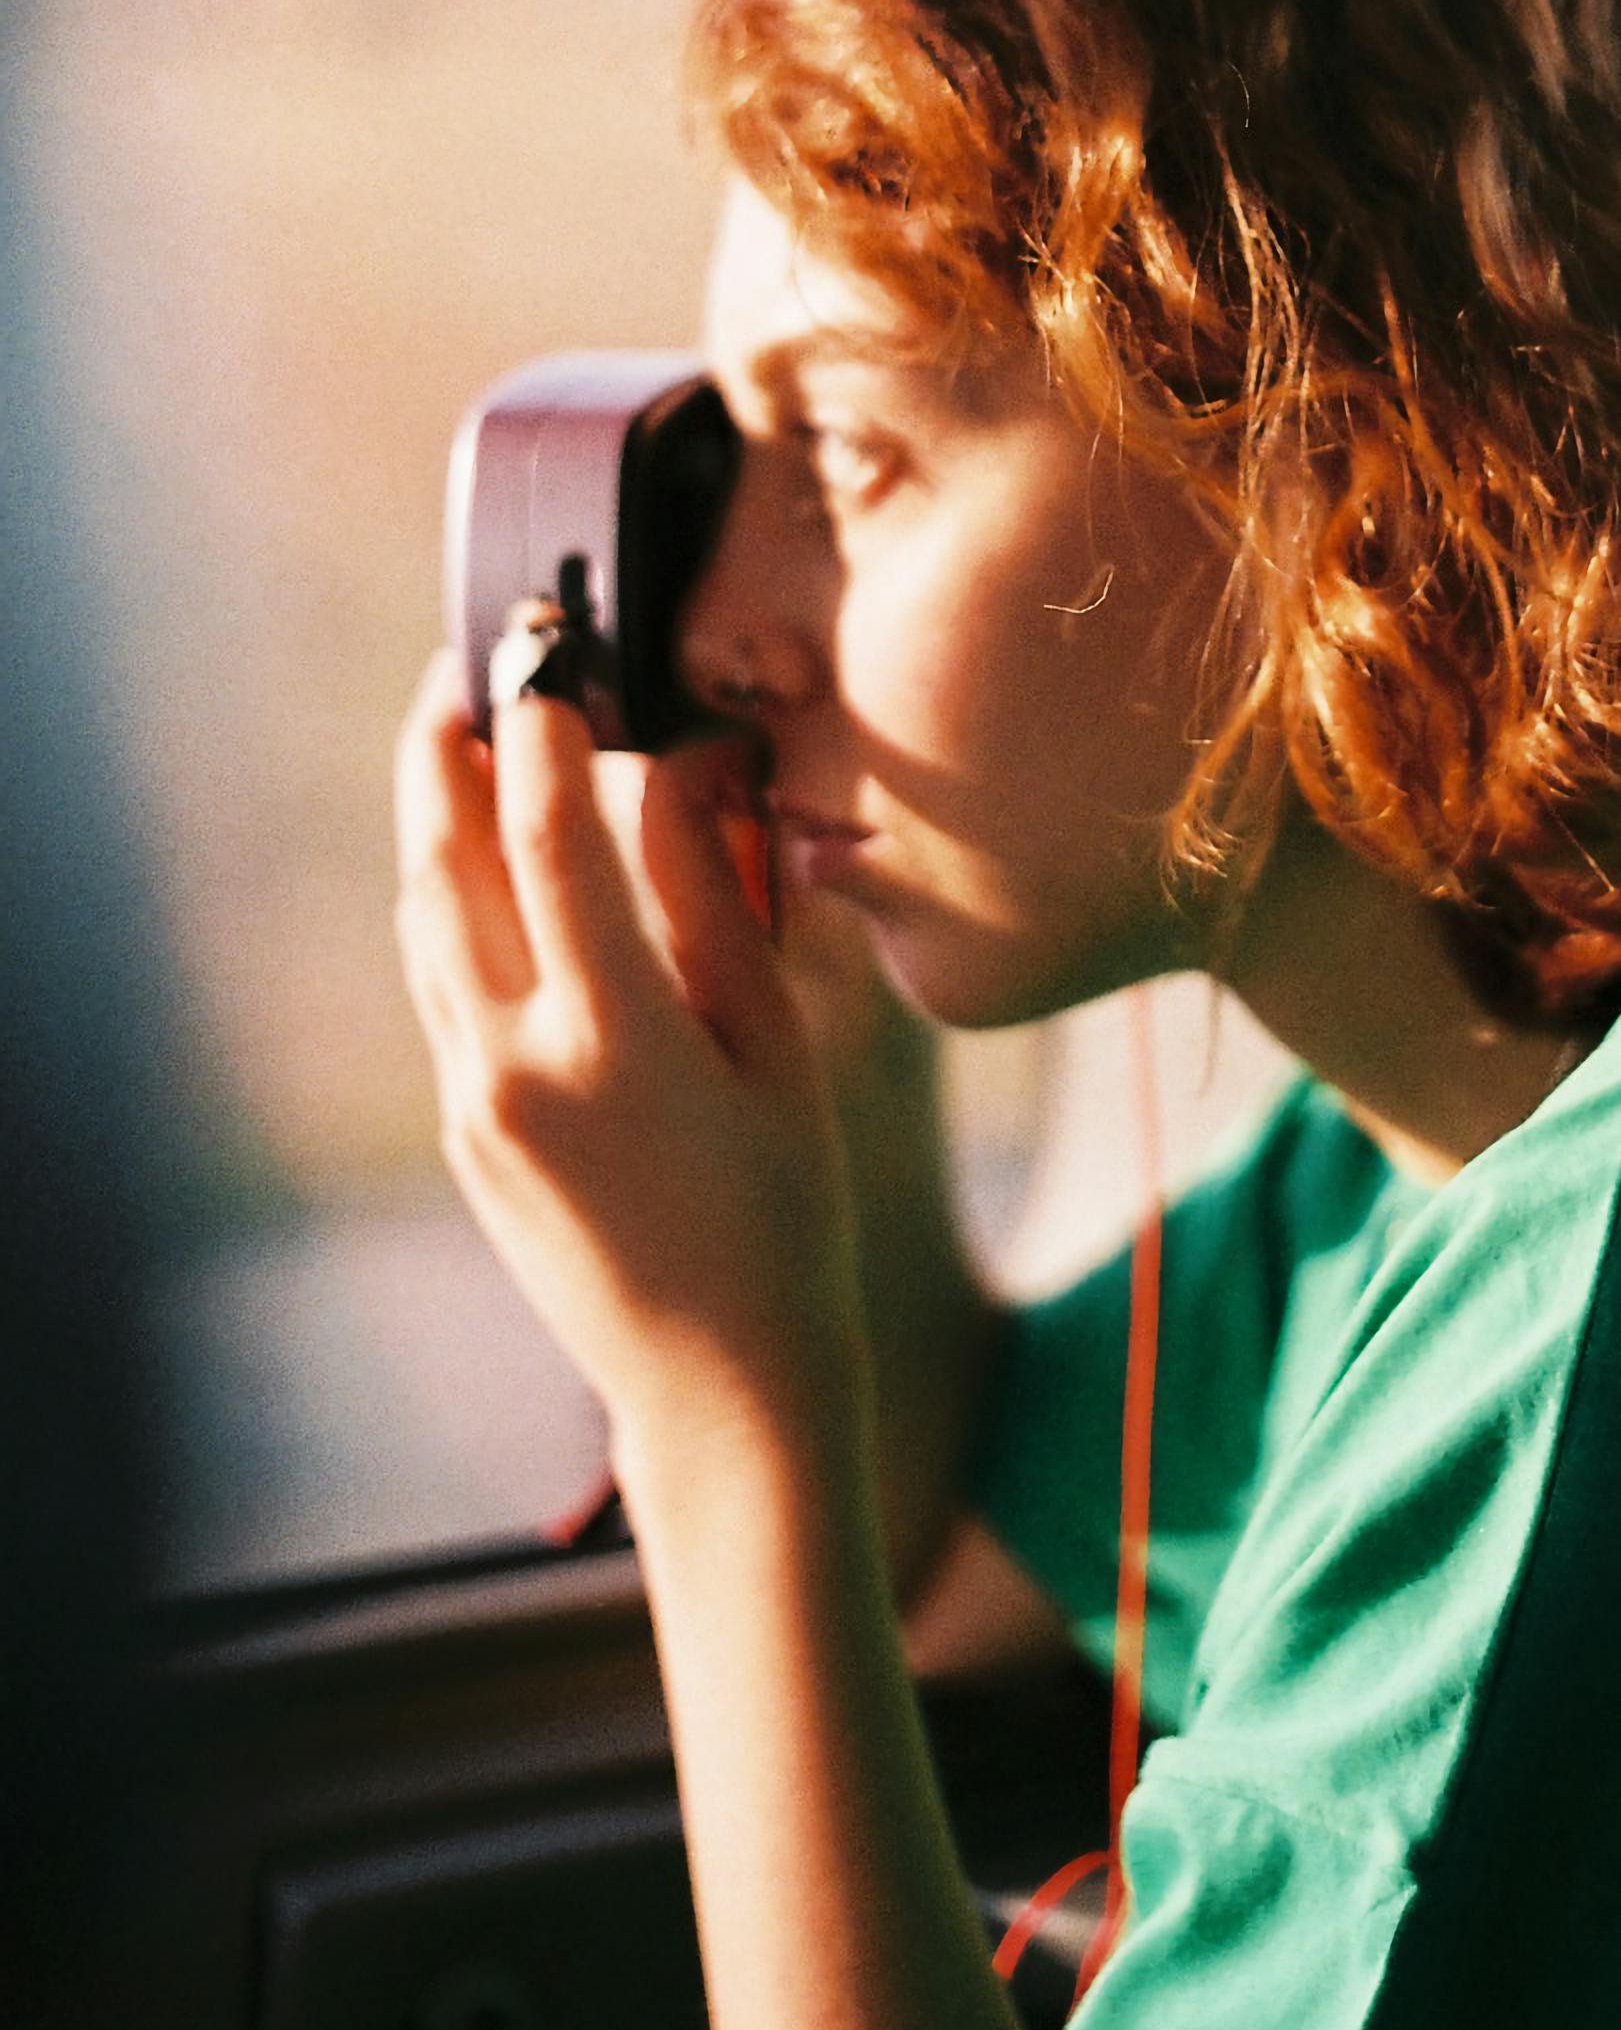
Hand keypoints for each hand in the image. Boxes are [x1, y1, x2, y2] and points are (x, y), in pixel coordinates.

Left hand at [393, 648, 867, 1468]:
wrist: (718, 1381)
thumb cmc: (786, 1208)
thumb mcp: (781, 1044)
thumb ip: (718, 899)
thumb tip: (682, 769)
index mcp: (611, 1037)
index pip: (548, 836)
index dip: (546, 726)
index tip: (554, 648)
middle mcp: (514, 1063)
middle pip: (445, 860)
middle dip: (447, 742)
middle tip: (471, 655)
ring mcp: (473, 1100)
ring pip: (425, 916)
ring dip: (436, 813)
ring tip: (468, 731)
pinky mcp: (464, 1127)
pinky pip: (441, 978)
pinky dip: (454, 893)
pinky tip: (492, 855)